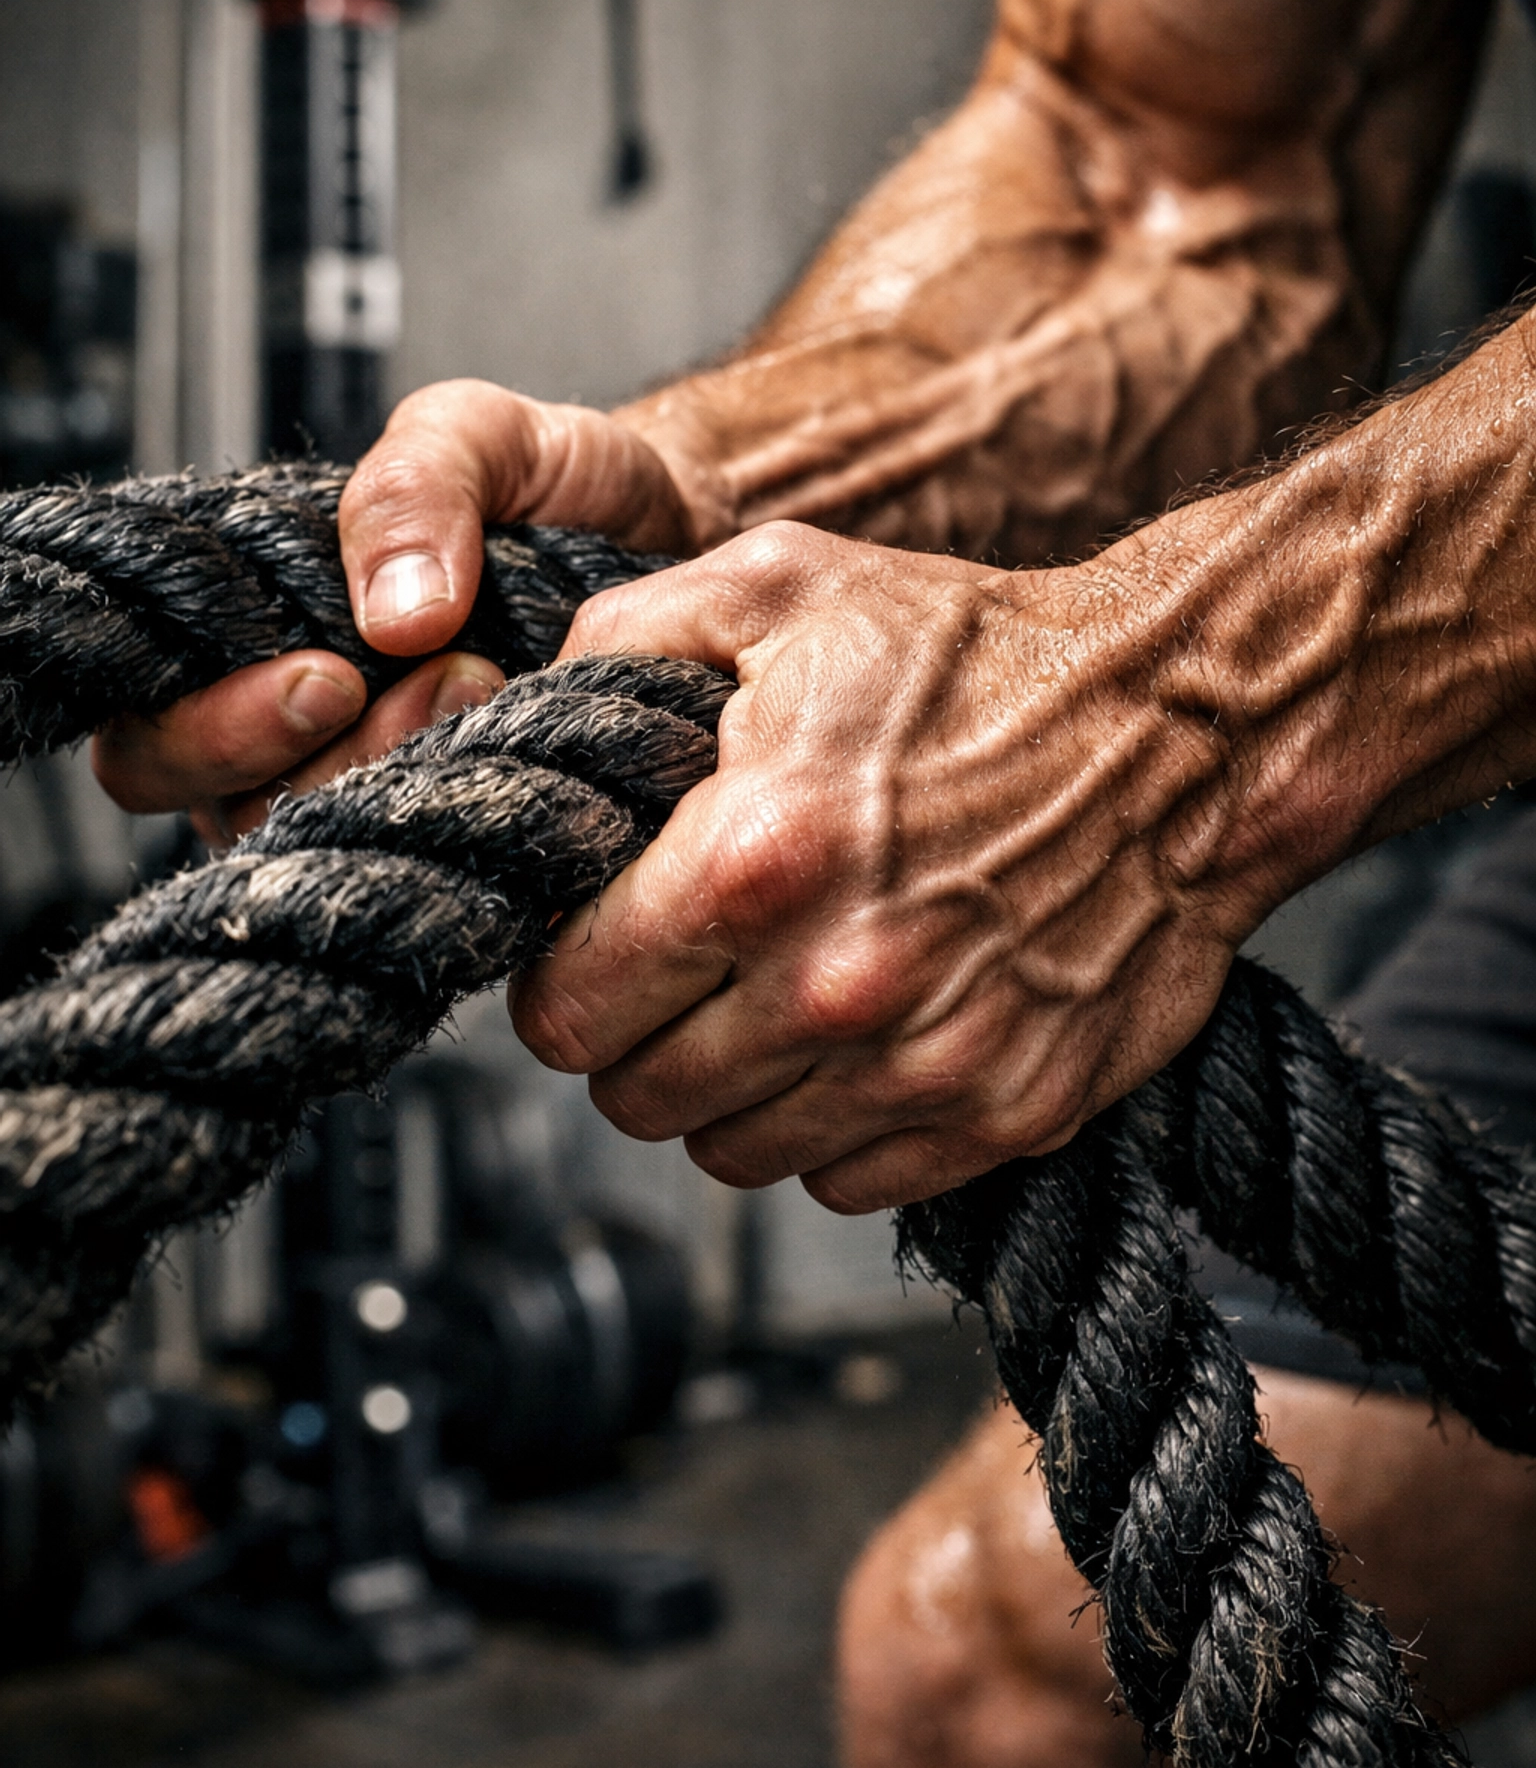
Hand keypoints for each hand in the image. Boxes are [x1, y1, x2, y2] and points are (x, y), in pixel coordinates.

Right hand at [93, 378, 711, 841]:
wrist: (684, 531)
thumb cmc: (558, 484)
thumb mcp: (484, 434)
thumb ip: (416, 486)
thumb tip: (392, 615)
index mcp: (251, 639)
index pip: (147, 734)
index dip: (207, 730)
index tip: (327, 679)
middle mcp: (295, 733)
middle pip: (225, 814)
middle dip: (321, 763)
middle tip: (446, 680)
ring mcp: (380, 792)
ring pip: (330, 850)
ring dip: (408, 779)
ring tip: (496, 687)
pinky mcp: (471, 835)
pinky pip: (439, 873)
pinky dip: (480, 823)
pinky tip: (531, 755)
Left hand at [510, 522, 1259, 1213]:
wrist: (1188, 725)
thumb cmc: (980, 652)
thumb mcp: (776, 585)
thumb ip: (619, 642)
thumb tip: (526, 718)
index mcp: (752, 860)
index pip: (563, 1009)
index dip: (562, 972)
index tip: (598, 937)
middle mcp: (832, 987)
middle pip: (637, 1098)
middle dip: (638, 1033)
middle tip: (683, 962)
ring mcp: (927, 1067)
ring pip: (737, 1155)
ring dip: (731, 1087)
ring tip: (774, 990)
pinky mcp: (1006, 1115)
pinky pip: (851, 1182)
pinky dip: (835, 1125)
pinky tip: (863, 1029)